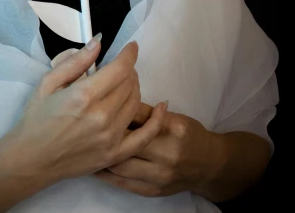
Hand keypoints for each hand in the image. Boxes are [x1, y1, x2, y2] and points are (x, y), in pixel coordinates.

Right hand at [10, 40, 166, 185]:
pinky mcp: (114, 154)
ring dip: (135, 87)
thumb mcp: (49, 82)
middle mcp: (101, 116)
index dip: (129, 54)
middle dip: (129, 69)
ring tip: (126, 82)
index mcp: (84, 96)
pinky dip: (156, 120)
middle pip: (130, 84)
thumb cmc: (36, 118)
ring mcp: (110, 138)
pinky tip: (162, 106)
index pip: (119, 69)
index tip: (132, 46)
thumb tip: (98, 43)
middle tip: (120, 66)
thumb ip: (76, 62)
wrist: (31, 159)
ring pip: (136, 103)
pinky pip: (144, 137)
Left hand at [94, 102, 218, 198]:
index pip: (138, 117)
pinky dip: (107, 174)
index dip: (117, 111)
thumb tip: (116, 102)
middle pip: (127, 142)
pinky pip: (124, 184)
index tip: (100, 104)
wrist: (208, 165)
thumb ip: (146, 113)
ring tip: (87, 143)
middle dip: (106, 133)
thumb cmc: (188, 135)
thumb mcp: (173, 117)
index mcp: (172, 129)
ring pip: (121, 166)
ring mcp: (159, 176)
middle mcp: (167, 154)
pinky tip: (96, 163)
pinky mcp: (153, 191)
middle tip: (89, 123)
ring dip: (102, 155)